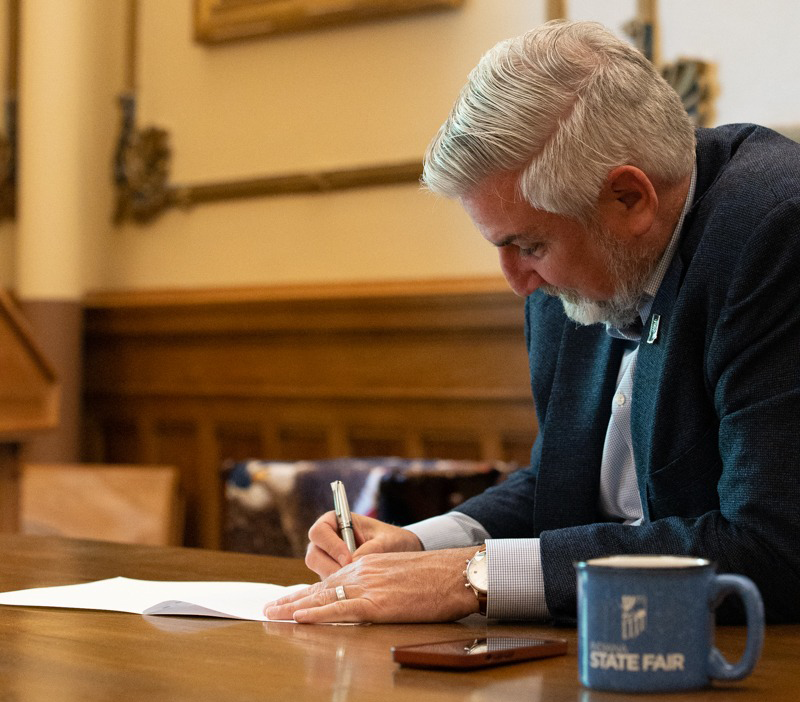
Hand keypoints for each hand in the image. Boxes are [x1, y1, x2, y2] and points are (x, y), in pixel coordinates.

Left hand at [265, 547, 478, 623]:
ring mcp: (369, 587)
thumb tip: (369, 598)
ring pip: (324, 597)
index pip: (330, 579)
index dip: (306, 591)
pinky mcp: (378, 603)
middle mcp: (363, 572)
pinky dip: (318, 614)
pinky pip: (341, 609)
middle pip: (320, 588)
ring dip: (295, 606)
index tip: (288, 599)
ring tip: (273, 613)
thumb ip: (380, 582)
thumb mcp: (401, 573)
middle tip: (269, 607)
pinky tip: (300, 616)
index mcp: (368, 564)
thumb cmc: (436, 576)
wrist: (455, 573)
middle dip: (292, 598)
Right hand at [305, 511, 422, 577]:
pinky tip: (356, 591)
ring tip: (358, 584)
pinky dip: (339, 588)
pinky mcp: (330, 575)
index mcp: (334, 521)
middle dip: (331, 568)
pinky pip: (327, 585)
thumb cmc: (392, 539)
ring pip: (318, 572)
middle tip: (352, 577)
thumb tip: (354, 564)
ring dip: (335, 580)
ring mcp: (325, 559)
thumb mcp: (386, 541)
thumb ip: (371, 549)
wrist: (397, 553)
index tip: (349, 559)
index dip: (331, 546)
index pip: (319, 532)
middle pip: (313, 555)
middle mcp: (325, 540)